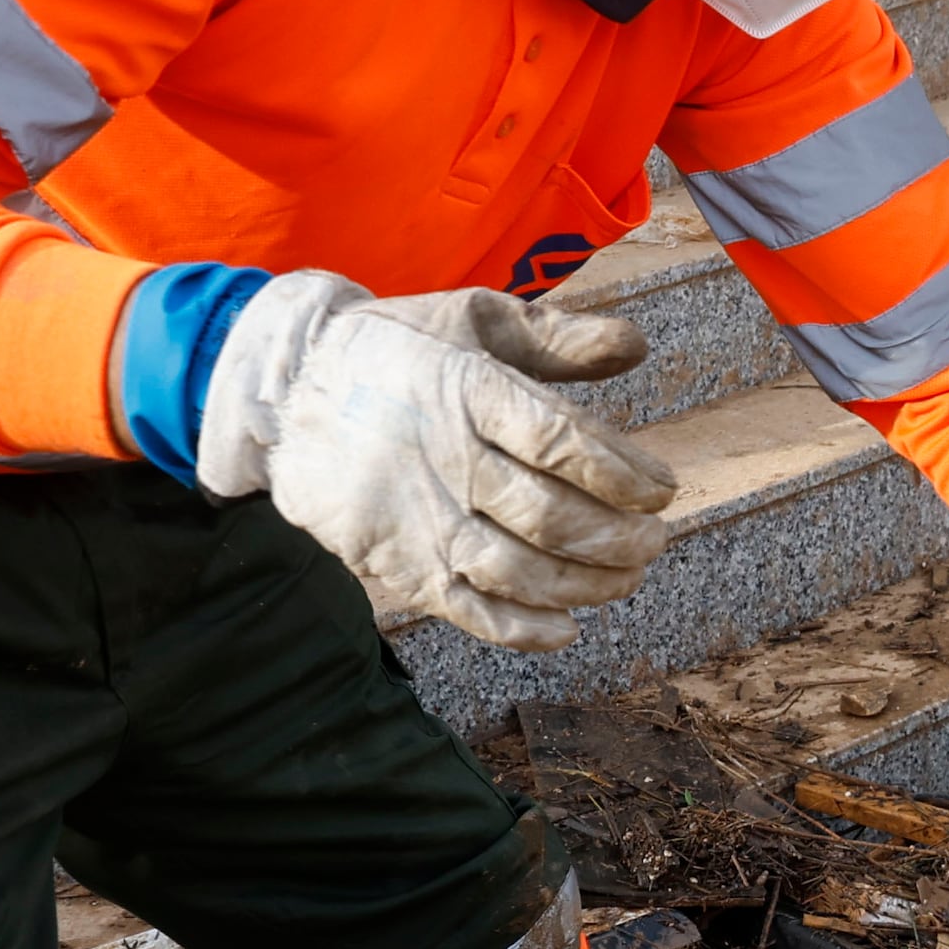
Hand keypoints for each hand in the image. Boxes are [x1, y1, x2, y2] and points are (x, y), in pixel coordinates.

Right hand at [195, 272, 676, 649]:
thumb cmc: (398, 351)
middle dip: (620, 537)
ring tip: (627, 576)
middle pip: (549, 515)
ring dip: (587, 584)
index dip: (625, 474)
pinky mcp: (395, 562)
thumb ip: (555, 337)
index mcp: (465, 389)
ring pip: (516, 570)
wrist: (285, 392)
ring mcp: (416, 518)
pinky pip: (465, 609)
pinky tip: (566, 627)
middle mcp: (442, 458)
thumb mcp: (471, 319)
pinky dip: (521, 629)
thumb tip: (635, 347)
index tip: (662, 489)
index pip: (561, 442)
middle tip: (655, 539)